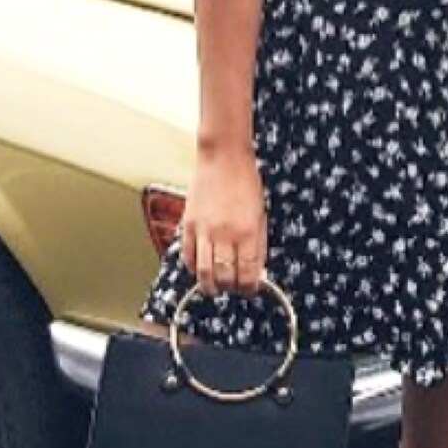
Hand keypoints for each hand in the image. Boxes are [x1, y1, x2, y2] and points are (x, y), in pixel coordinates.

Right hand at [179, 141, 267, 297]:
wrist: (223, 157)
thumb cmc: (245, 182)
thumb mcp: (260, 215)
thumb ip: (257, 244)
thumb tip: (255, 269)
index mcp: (248, 232)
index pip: (248, 273)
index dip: (249, 287)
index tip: (250, 289)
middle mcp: (225, 234)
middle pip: (226, 277)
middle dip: (231, 289)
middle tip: (233, 288)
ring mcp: (205, 230)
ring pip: (204, 273)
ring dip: (210, 286)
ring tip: (215, 289)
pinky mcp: (189, 224)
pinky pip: (188, 255)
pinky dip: (193, 267)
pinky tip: (200, 269)